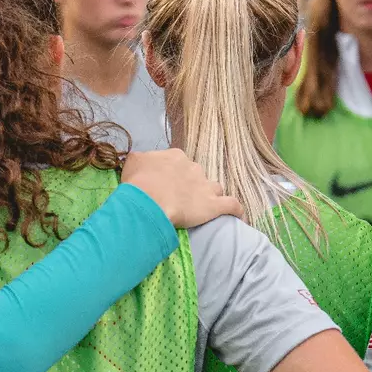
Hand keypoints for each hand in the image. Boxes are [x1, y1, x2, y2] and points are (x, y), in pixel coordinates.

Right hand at [122, 148, 242, 227]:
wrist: (148, 200)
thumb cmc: (138, 182)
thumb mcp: (134, 162)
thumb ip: (141, 160)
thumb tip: (142, 162)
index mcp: (176, 157)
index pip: (178, 163)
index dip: (172, 174)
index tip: (165, 185)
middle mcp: (193, 168)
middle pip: (196, 175)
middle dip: (190, 185)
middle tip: (177, 199)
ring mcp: (206, 186)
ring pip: (214, 187)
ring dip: (210, 195)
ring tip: (202, 208)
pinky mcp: (214, 205)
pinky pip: (232, 205)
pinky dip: (235, 209)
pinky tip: (238, 215)